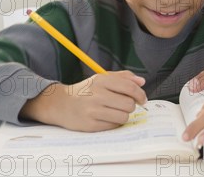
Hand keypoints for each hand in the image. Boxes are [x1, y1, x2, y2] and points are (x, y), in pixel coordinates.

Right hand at [20, 70, 146, 131]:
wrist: (61, 104)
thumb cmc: (86, 90)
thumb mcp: (102, 78)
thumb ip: (123, 77)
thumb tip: (142, 82)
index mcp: (101, 80)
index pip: (130, 88)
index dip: (140, 94)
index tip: (142, 99)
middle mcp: (97, 95)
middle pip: (129, 104)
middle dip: (131, 106)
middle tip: (125, 105)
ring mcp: (92, 111)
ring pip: (123, 116)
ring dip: (124, 115)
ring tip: (116, 111)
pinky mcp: (90, 125)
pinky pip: (114, 126)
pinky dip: (115, 122)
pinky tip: (107, 117)